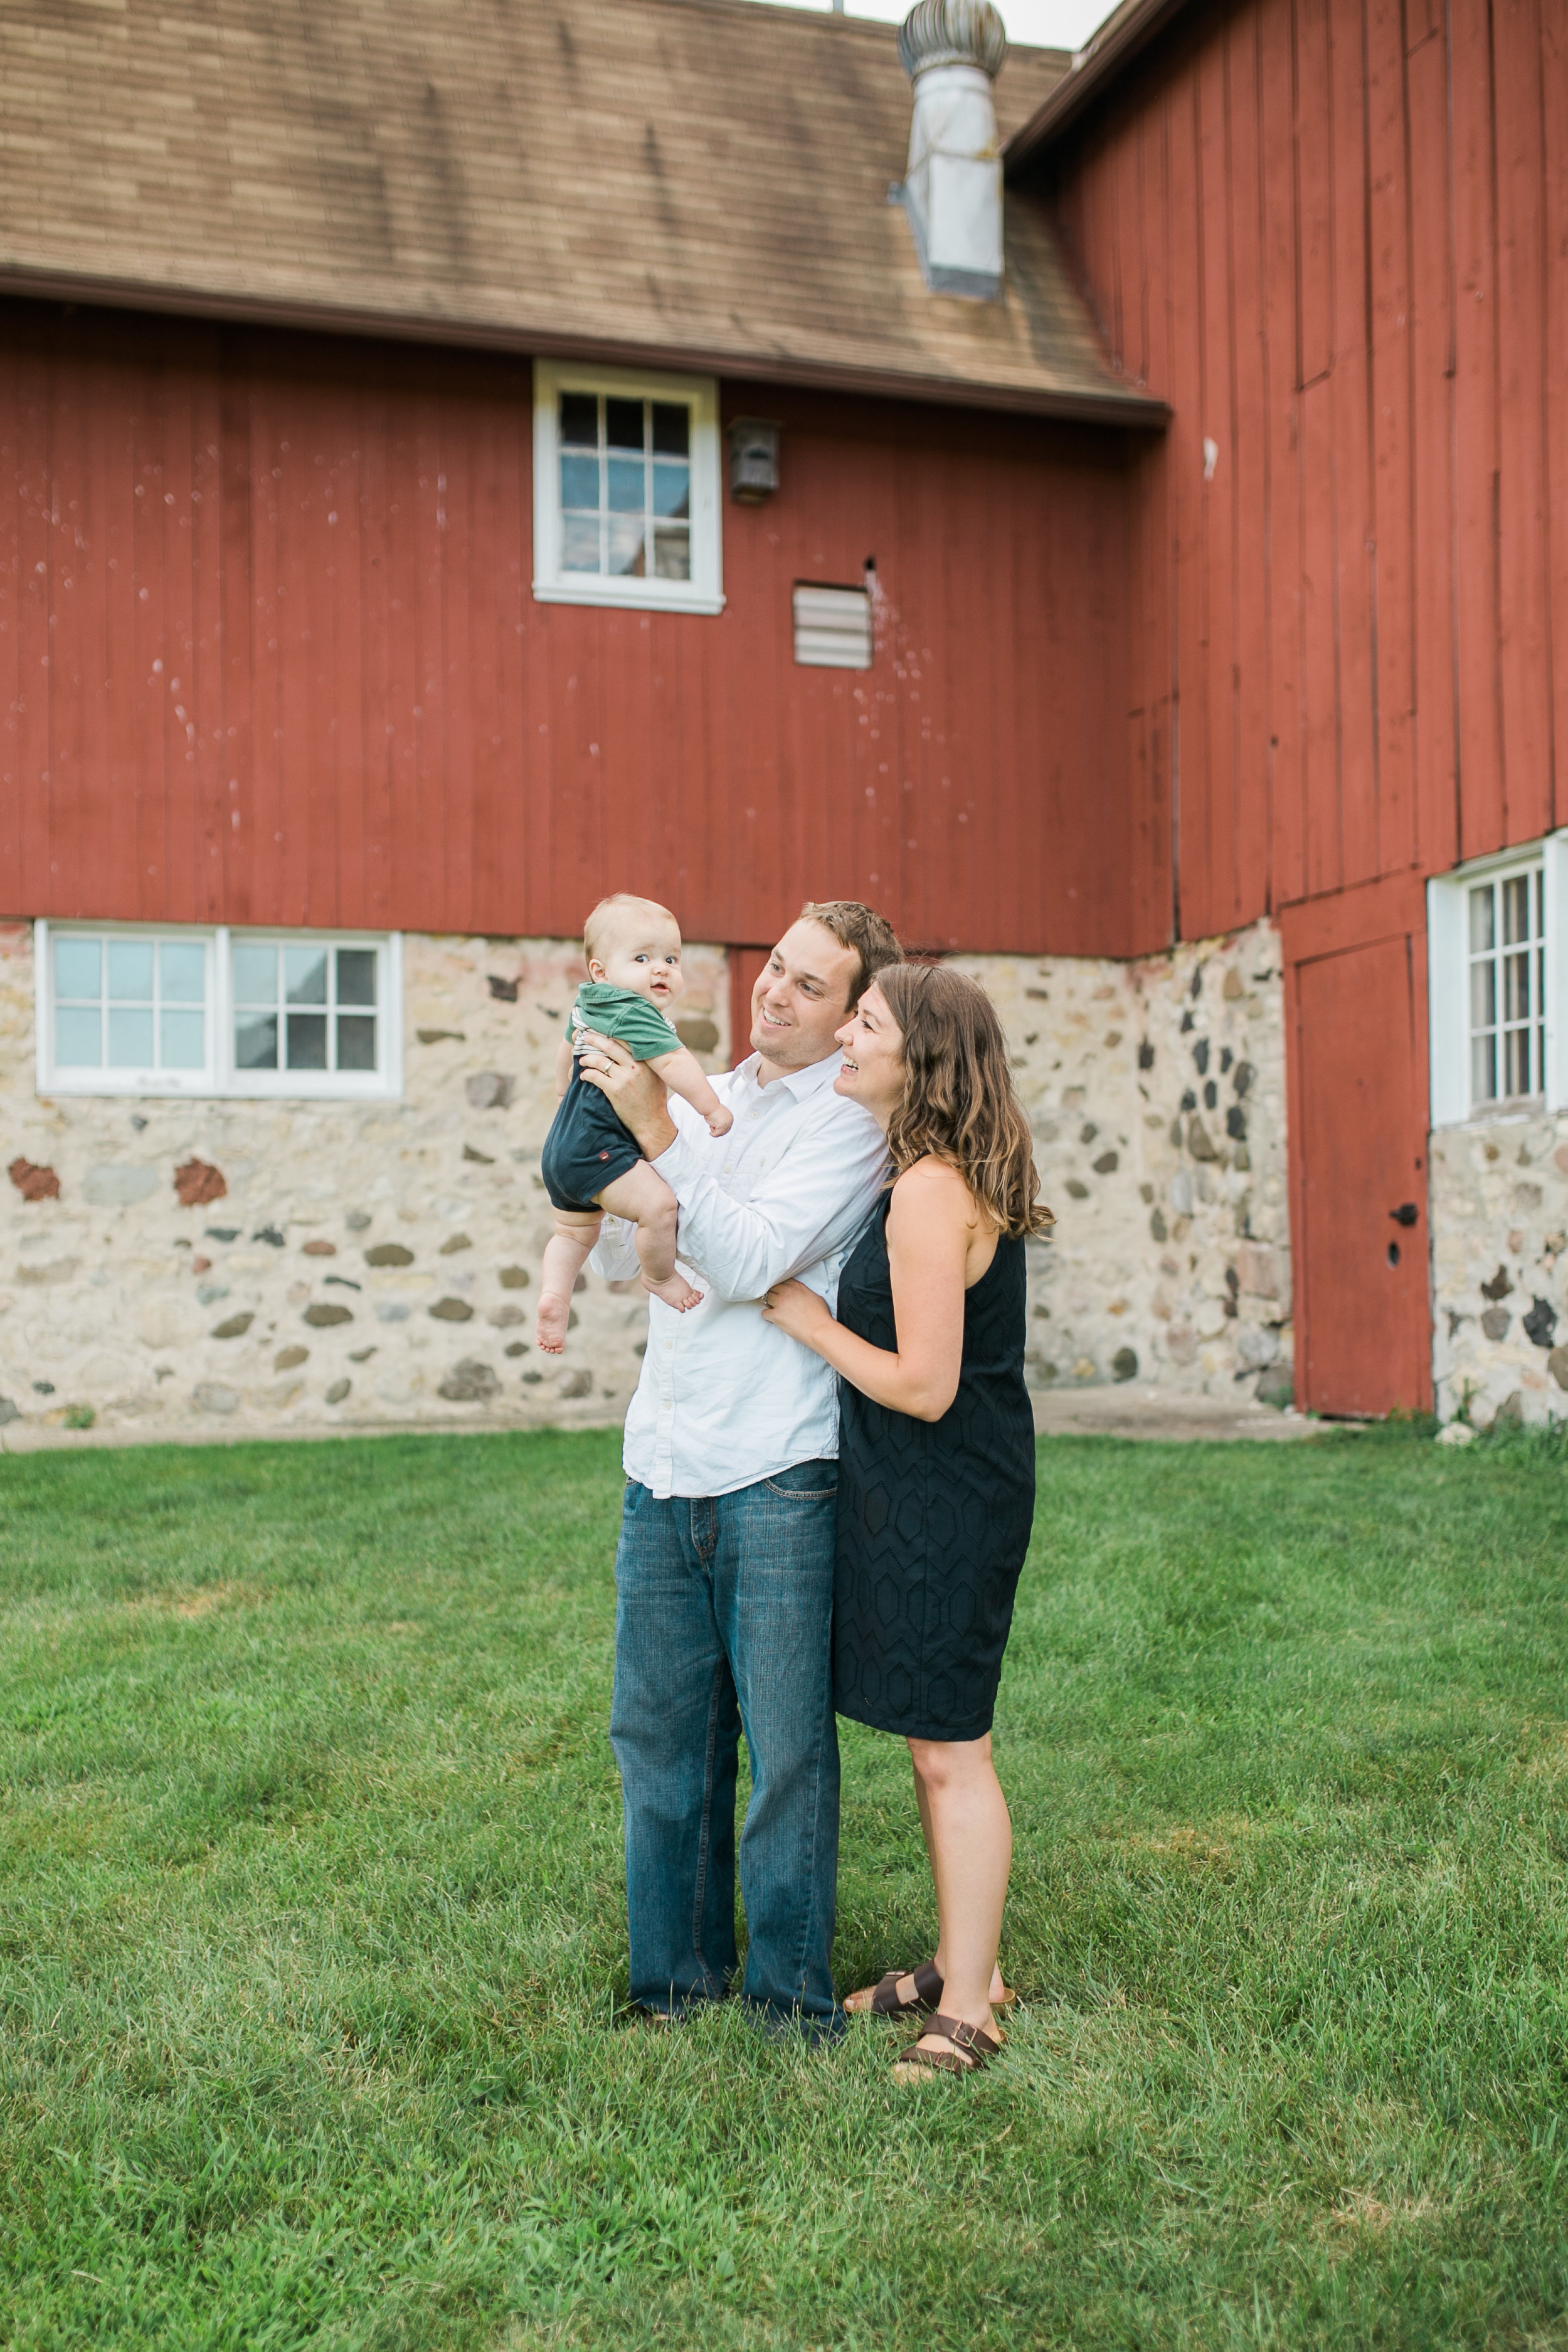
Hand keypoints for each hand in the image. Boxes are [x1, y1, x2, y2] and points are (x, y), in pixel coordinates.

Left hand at [575, 1031, 677, 1157]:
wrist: (652, 1122)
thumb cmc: (654, 1099)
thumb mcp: (658, 1075)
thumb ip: (650, 1060)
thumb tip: (642, 1046)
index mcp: (647, 1060)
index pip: (626, 1039)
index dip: (611, 1032)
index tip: (601, 1028)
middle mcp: (636, 1066)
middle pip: (610, 1045)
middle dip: (595, 1038)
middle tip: (585, 1036)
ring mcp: (625, 1078)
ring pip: (599, 1060)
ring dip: (587, 1058)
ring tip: (582, 1059)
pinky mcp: (615, 1091)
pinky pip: (595, 1076)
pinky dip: (587, 1074)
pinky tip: (584, 1076)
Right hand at [707, 1106, 733, 1135]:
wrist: (710, 1106)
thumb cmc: (712, 1109)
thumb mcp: (719, 1115)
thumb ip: (721, 1121)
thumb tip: (718, 1127)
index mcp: (730, 1117)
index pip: (727, 1127)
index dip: (720, 1128)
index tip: (714, 1127)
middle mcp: (730, 1121)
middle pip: (725, 1131)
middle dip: (717, 1130)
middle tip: (711, 1127)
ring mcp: (726, 1124)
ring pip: (721, 1133)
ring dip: (715, 1131)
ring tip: (711, 1126)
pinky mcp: (722, 1127)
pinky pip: (717, 1134)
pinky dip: (713, 1133)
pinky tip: (710, 1127)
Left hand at [761, 1278, 834, 1349]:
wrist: (819, 1329)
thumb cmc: (821, 1315)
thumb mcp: (815, 1297)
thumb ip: (804, 1292)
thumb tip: (801, 1295)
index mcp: (797, 1286)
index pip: (782, 1280)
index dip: (780, 1286)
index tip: (780, 1291)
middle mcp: (786, 1292)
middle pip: (772, 1288)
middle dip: (773, 1294)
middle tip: (775, 1301)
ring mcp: (780, 1303)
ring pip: (765, 1299)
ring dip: (769, 1304)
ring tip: (774, 1310)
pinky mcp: (775, 1315)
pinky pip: (764, 1313)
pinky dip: (767, 1316)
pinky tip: (773, 1319)